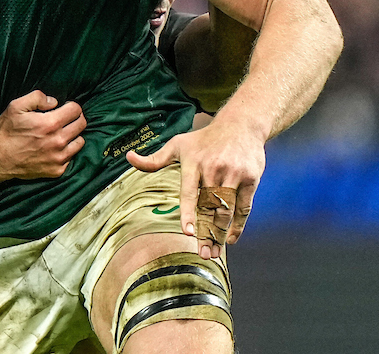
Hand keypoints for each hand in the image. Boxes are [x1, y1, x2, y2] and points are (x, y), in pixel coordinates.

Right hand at [0, 91, 85, 179]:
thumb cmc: (6, 132)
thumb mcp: (16, 106)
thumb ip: (37, 98)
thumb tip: (54, 101)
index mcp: (51, 123)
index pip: (76, 110)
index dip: (70, 106)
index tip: (64, 108)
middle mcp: (58, 141)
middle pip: (81, 124)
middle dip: (75, 118)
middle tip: (64, 119)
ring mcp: (59, 158)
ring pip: (80, 142)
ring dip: (73, 136)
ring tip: (59, 134)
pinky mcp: (57, 170)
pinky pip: (71, 158)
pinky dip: (65, 152)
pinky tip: (53, 149)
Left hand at [125, 117, 263, 259]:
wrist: (240, 124)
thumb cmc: (204, 138)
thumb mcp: (177, 144)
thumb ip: (154, 159)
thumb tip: (128, 158)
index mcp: (193, 163)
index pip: (189, 192)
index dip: (188, 213)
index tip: (187, 232)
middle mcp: (213, 170)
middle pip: (210, 207)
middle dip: (207, 233)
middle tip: (204, 254)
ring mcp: (233, 175)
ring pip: (227, 210)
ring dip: (221, 233)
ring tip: (215, 251)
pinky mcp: (250, 179)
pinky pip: (244, 207)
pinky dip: (238, 225)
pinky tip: (230, 238)